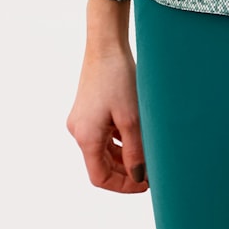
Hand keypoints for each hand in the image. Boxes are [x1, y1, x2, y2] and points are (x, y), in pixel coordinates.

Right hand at [66, 45, 149, 193]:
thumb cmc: (118, 77)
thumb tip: (139, 177)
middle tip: (150, 171)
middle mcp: (78, 131)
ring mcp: (82, 119)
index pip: (100, 177)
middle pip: (100, 164)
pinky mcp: (87, 109)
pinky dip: (118, 139)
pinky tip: (136, 135)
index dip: (122, 185)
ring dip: (123, 155)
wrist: (106, 44)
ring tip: (146, 153)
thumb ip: (135, 151)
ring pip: (102, 149)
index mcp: (85, 137)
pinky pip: (102, 133)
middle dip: (125, 171)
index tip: (145, 183)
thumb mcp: (131, 118)